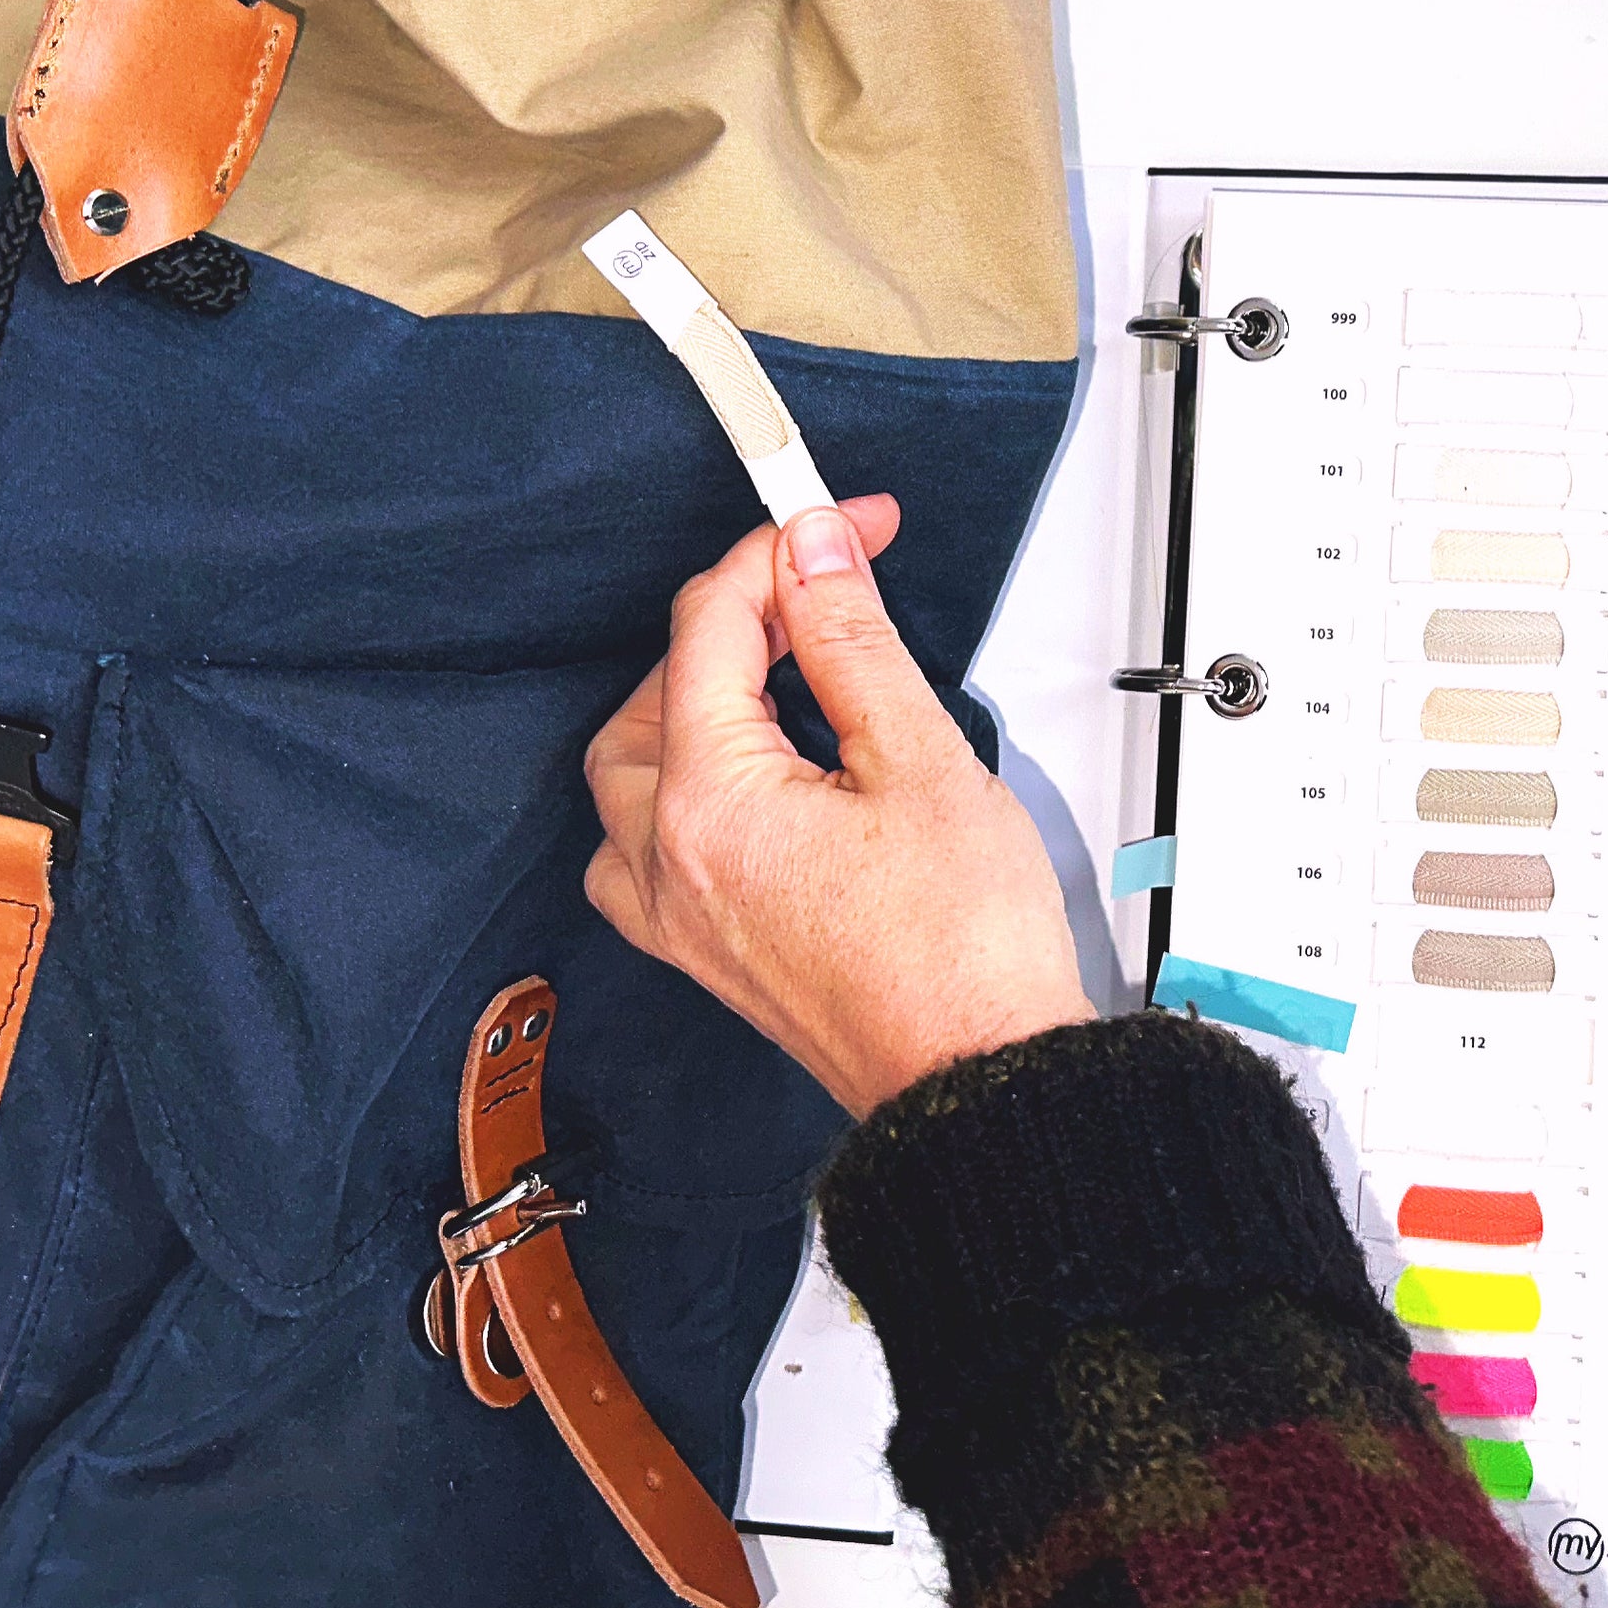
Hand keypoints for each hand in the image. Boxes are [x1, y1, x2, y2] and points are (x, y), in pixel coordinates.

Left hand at [584, 499, 1095, 1112]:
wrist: (976, 1081)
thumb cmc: (963, 951)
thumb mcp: (921, 758)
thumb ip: (851, 642)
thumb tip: (812, 556)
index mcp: (710, 803)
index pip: (709, 630)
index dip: (779, 555)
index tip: (841, 526)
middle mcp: (668, 863)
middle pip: (652, 698)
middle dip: (727, 629)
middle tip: (817, 596)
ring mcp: (679, 918)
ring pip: (630, 777)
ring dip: (688, 709)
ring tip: (779, 679)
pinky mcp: (706, 954)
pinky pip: (643, 849)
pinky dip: (679, 790)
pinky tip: (750, 778)